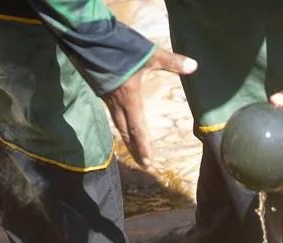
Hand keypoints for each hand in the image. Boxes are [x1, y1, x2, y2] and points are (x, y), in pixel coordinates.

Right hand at [103, 47, 197, 170]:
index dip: (142, 147)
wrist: (89, 38)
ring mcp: (107, 97)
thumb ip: (171, 62)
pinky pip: (112, 113)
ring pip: (117, 124)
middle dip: (135, 149)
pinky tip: (122, 123)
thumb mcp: (150, 54)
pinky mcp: (102, 90)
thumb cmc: (121, 48)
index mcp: (129, 98)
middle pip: (126, 132)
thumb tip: (193, 66)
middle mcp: (116, 103)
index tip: (148, 162)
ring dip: (126, 139)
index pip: (137, 129)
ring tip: (133, 150)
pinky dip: (119, 124)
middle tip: (144, 164)